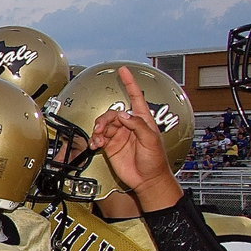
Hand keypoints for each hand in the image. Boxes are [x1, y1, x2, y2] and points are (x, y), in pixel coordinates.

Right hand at [88, 66, 178, 205]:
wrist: (146, 180)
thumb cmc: (155, 162)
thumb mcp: (151, 141)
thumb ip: (138, 126)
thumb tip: (124, 115)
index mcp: (143, 120)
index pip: (136, 97)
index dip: (130, 83)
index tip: (123, 70)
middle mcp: (130, 125)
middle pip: (114, 112)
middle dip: (106, 118)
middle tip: (103, 128)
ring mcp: (120, 135)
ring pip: (104, 124)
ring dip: (99, 129)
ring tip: (99, 138)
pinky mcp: (111, 145)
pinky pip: (99, 137)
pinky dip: (95, 139)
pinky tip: (96, 144)